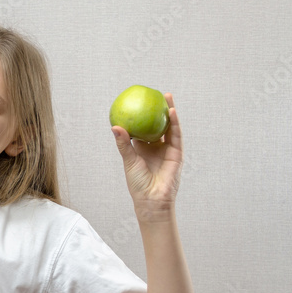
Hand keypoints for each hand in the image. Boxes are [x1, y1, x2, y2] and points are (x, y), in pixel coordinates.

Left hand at [112, 92, 182, 215]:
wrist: (151, 199)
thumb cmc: (137, 183)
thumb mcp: (128, 160)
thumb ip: (123, 143)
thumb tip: (115, 126)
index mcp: (143, 148)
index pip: (143, 128)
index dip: (142, 115)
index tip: (139, 101)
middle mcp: (156, 147)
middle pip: (158, 124)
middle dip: (158, 110)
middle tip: (155, 94)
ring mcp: (167, 149)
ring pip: (169, 127)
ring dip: (170, 112)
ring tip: (167, 97)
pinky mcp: (176, 153)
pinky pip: (176, 135)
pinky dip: (175, 123)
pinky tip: (172, 112)